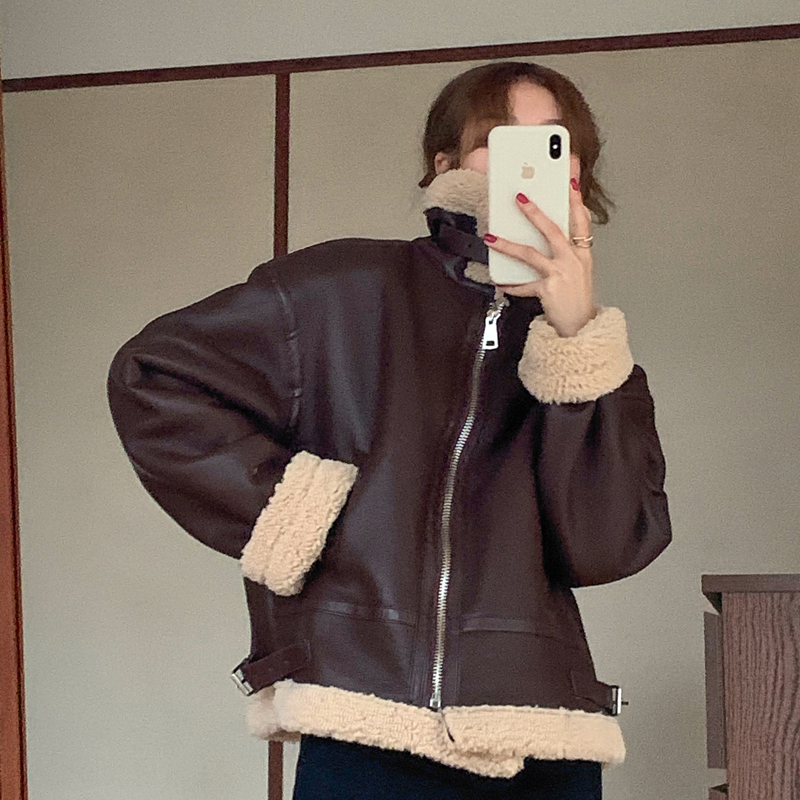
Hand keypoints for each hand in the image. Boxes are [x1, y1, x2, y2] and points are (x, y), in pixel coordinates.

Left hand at [484, 180, 596, 337]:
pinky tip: (501, 282)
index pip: (581, 220)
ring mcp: (561, 274)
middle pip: (553, 230)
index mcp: (582, 254)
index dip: (575, 200)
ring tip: (491, 237)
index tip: (569, 181)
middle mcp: (573, 260)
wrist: (582, 327)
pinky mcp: (548, 289)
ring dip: (508, 245)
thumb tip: (543, 238)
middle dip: (535, 212)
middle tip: (519, 197)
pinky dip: (511, 285)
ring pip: (530, 254)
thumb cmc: (577, 298)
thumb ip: (565, 252)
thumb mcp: (578, 271)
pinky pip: (523, 285)